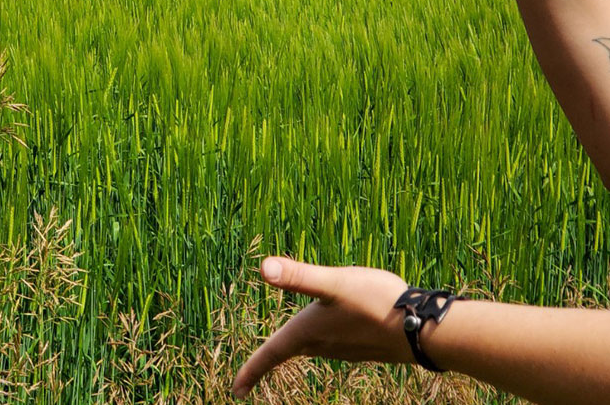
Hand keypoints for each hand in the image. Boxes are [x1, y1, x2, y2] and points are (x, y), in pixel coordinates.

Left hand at [231, 257, 410, 398]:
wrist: (423, 330)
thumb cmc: (375, 303)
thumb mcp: (333, 282)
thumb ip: (298, 276)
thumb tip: (262, 268)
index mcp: (309, 331)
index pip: (272, 353)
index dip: (251, 370)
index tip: (235, 390)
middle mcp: (325, 345)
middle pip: (289, 352)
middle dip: (270, 359)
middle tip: (252, 373)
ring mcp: (346, 348)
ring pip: (312, 348)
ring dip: (295, 348)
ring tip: (284, 348)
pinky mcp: (364, 346)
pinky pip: (333, 345)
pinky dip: (320, 340)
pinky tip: (330, 329)